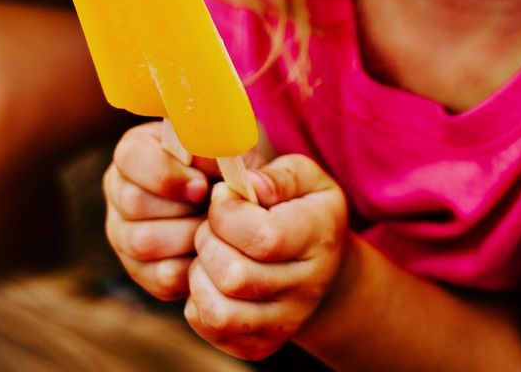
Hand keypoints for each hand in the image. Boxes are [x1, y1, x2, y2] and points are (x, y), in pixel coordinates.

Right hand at [104, 121, 214, 299]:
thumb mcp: (226, 151)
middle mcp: (119, 192)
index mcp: (135, 153)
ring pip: (143, 242)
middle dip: (183, 208)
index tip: (202, 185)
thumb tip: (215, 158)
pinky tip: (212, 251)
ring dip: (189, 236)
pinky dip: (193, 266)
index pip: (131, 156)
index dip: (167, 172)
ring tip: (216, 228)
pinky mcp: (141, 271)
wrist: (237, 208)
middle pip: (133, 202)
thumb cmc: (227, 170)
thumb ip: (218, 148)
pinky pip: (161, 275)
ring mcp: (124, 235)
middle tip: (215, 209)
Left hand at [185, 154, 349, 361]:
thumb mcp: (304, 178)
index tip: (221, 195)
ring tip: (209, 253)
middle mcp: (306, 288)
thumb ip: (277, 176)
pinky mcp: (259, 345)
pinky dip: (197, 300)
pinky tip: (211, 277)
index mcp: (318, 238)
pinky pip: (210, 328)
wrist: (323, 267)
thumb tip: (247, 184)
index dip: (227, 214)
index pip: (263, 238)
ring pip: (219, 311)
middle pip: (235, 277)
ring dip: (199, 275)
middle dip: (207, 241)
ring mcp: (284, 322)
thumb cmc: (304, 210)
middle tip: (212, 224)